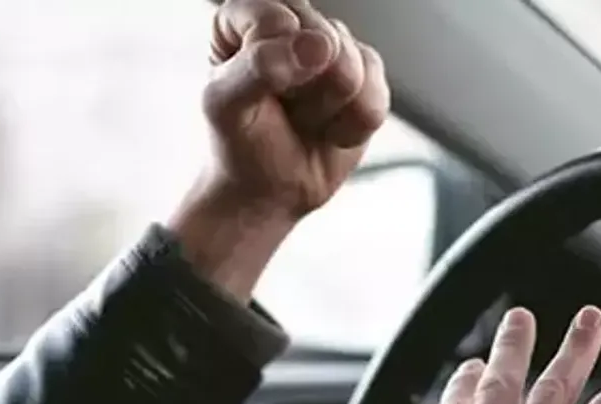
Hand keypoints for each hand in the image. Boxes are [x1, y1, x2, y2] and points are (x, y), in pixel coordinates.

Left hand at [169, 0, 389, 300]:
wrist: (269, 189)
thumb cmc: (239, 140)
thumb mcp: (224, 105)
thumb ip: (257, 67)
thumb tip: (314, 46)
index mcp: (245, 18)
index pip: (274, 15)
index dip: (273, 59)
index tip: (261, 89)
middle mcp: (294, 22)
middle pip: (322, 37)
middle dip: (304, 88)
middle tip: (283, 108)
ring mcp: (334, 49)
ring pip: (353, 66)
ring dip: (326, 110)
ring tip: (304, 120)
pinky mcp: (366, 78)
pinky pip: (376, 95)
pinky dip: (351, 126)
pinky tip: (329, 130)